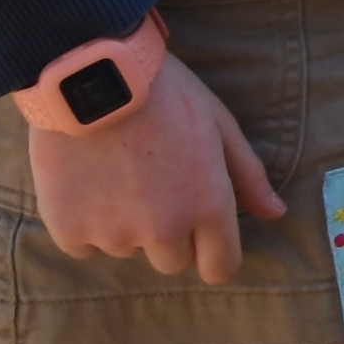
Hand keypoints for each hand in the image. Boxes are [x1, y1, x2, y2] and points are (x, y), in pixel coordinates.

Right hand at [20, 47, 281, 283]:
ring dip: (123, 224)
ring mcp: (113, 233)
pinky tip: (83, 182)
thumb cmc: (164, 93)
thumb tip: (275, 213)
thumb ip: (247, 175)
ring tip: (115, 173)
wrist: (91, 75)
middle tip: (152, 187)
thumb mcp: (219, 125)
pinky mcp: (68, 230)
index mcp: (208, 206)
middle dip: (168, 235)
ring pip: (126, 249)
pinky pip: (81, 245)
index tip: (201, 237)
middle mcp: (163, 230)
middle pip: (172, 261)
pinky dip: (81, 223)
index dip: (212, 254)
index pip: (220, 268)